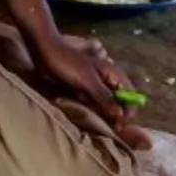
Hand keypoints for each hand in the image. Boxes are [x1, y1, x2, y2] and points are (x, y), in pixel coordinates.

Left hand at [33, 30, 151, 151]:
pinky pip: (93, 103)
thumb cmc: (67, 62)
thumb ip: (104, 97)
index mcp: (114, 74)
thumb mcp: (87, 80)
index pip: (131, 97)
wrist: (45, 52)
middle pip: (120, 103)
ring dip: (101, 112)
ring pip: (106, 105)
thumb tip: (121, 114)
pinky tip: (81, 105)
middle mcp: (109, 81)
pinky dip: (90, 107)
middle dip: (114, 114)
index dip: (128, 111)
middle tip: (105, 122)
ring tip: (90, 110)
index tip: (119, 124)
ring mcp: (97, 86)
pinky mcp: (85, 90)